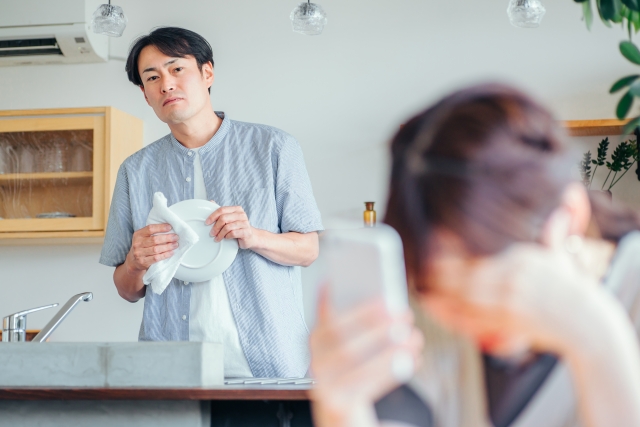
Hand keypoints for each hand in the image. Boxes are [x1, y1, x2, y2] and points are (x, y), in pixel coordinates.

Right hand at [125, 224, 178, 273]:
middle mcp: (137, 243)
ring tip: (175, 245)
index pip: (150, 229)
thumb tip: (169, 228)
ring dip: (168, 247)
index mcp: (138, 234)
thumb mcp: (143, 237)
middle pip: (155, 239)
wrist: (133, 261)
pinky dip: (165, 255)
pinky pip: (156, 258)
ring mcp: (139, 253)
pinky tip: (171, 252)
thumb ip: (152, 232)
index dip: (161, 227)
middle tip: (176, 237)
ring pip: (156, 249)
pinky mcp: (143, 262)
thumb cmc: (142, 247)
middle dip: (167, 238)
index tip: (170, 227)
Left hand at [205, 203, 258, 248]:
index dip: (213, 216)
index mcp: (237, 209)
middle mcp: (242, 215)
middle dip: (216, 227)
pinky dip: (227, 236)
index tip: (207, 222)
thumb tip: (211, 202)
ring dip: (220, 234)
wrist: (251, 238)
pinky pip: (233, 233)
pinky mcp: (247, 232)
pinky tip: (226, 238)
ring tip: (217, 238)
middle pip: (224, 218)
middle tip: (212, 233)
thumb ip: (222, 211)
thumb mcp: (230, 219)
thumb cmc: (238, 228)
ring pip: (228, 227)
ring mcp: (245, 223)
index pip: (222, 210)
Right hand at [309, 287, 422, 426]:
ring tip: (414, 337)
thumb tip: (386, 302)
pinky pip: (365, 387)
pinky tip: (413, 359)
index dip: (352, 308)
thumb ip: (359, 324)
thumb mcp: (351, 344)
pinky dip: (391, 372)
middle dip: (375, 325)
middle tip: (404, 315)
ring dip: (388, 348)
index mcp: (317, 338)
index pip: (330, 317)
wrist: (339, 410)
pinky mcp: (336, 405)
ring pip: (354, 362)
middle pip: (342, 339)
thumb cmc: (353, 369)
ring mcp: (322, 384)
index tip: (380, 297)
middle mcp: (314, 360)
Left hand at [424, 243, 610, 356]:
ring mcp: (509, 301)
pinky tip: (437, 310)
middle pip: (465, 273)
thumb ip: (551, 235)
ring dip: (440, 293)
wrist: (587, 324)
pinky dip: (452, 315)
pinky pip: (473, 319)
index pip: (477, 252)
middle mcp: (512, 277)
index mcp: (520, 259)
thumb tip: (559, 212)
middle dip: (439, 270)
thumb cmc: (570, 291)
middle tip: (419, 265)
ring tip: (421, 288)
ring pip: (464, 296)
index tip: (433, 239)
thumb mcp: (559, 258)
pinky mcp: (508, 322)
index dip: (452, 248)